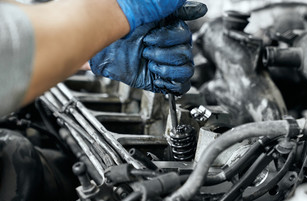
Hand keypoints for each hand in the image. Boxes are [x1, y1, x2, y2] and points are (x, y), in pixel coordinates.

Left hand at [90, 1, 206, 94]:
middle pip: (186, 50)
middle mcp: (171, 43)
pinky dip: (171, 81)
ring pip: (186, 67)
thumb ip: (167, 6)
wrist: (105, 54)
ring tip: (150, 62)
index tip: (151, 36)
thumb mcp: (143, 14)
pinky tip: (157, 75)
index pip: (184, 31)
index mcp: (169, 26)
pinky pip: (182, 84)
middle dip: (164, 51)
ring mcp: (167, 61)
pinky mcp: (163, 78)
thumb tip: (198, 8)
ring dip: (166, 66)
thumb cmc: (119, 32)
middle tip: (146, 49)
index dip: (169, 36)